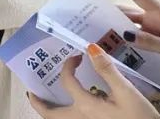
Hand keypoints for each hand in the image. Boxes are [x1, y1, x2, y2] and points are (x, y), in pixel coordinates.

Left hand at [28, 45, 159, 118]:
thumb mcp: (127, 92)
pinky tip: (71, 111)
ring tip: (45, 103)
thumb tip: (90, 48)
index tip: (76, 56)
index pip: (67, 81)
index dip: (68, 66)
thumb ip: (108, 70)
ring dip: (49, 113)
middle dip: (37, 102)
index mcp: (85, 106)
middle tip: (32, 91)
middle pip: (49, 114)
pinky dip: (64, 118)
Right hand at [101, 0, 159, 93]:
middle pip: (129, 14)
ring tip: (96, 35)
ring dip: (116, 32)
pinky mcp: (155, 49)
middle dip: (111, 14)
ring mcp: (154, 36)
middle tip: (89, 18)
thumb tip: (124, 33)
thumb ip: (149, 41)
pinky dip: (124, 45)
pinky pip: (135, 44)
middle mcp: (156, 23)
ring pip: (130, 30)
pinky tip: (112, 50)